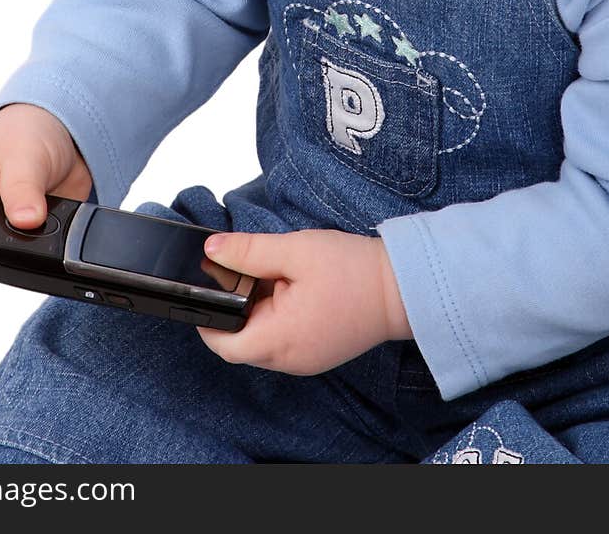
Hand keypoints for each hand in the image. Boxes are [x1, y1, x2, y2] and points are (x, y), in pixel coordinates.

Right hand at [0, 102, 93, 270]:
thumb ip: (22, 188)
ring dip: (38, 245)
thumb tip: (26, 220)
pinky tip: (65, 218)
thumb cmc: (27, 129)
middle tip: (38, 225)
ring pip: (16, 255)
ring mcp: (9, 224)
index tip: (8, 247)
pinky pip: (43, 249)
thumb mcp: (22, 153)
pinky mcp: (35, 228)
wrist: (65, 125)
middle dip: (13, 249)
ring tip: (53, 213)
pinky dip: (56, 240)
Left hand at [196, 229, 411, 375]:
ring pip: (263, 339)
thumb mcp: (295, 250)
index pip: (223, 345)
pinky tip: (291, 290)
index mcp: (280, 339)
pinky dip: (277, 316)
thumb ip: (249, 251)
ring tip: (275, 277)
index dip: (207, 318)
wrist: (403, 288)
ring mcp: (305, 360)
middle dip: (236, 308)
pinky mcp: (317, 352)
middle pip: (242, 342)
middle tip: (245, 272)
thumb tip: (212, 250)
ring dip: (258, 311)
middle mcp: (290, 359)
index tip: (204, 290)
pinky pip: (283, 339)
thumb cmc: (355, 271)